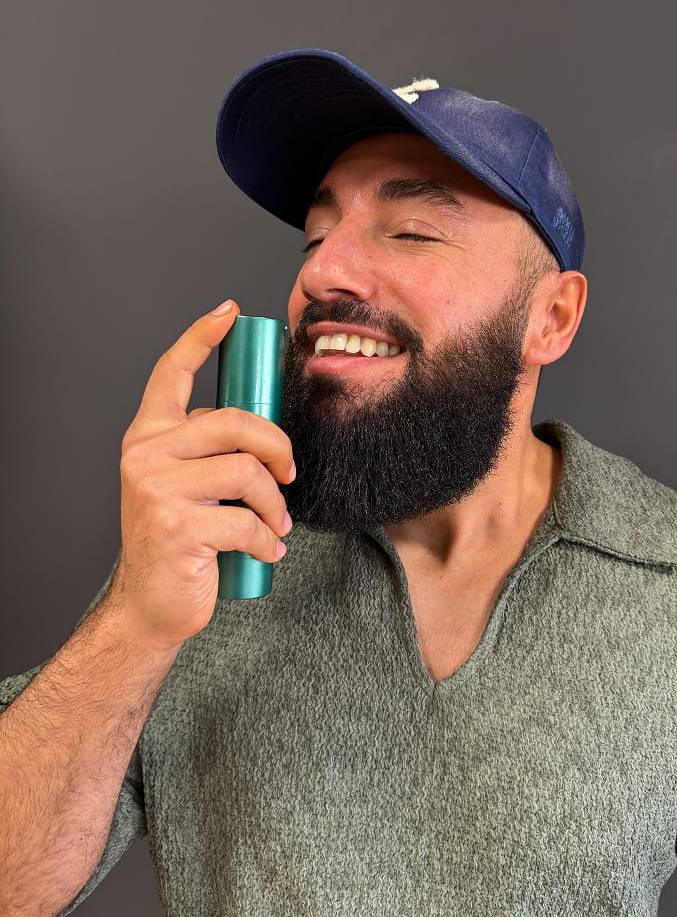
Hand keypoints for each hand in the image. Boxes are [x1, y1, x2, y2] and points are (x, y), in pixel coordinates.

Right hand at [110, 300, 293, 649]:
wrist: (150, 603)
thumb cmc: (178, 540)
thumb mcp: (183, 484)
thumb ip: (209, 451)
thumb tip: (266, 431)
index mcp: (148, 436)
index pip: (170, 373)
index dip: (200, 337)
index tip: (229, 313)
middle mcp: (145, 454)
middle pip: (234, 422)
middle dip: (277, 447)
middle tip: (290, 475)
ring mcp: (156, 490)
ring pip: (247, 472)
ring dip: (275, 504)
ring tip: (275, 524)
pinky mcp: (176, 527)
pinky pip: (247, 521)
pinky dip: (268, 540)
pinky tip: (267, 551)